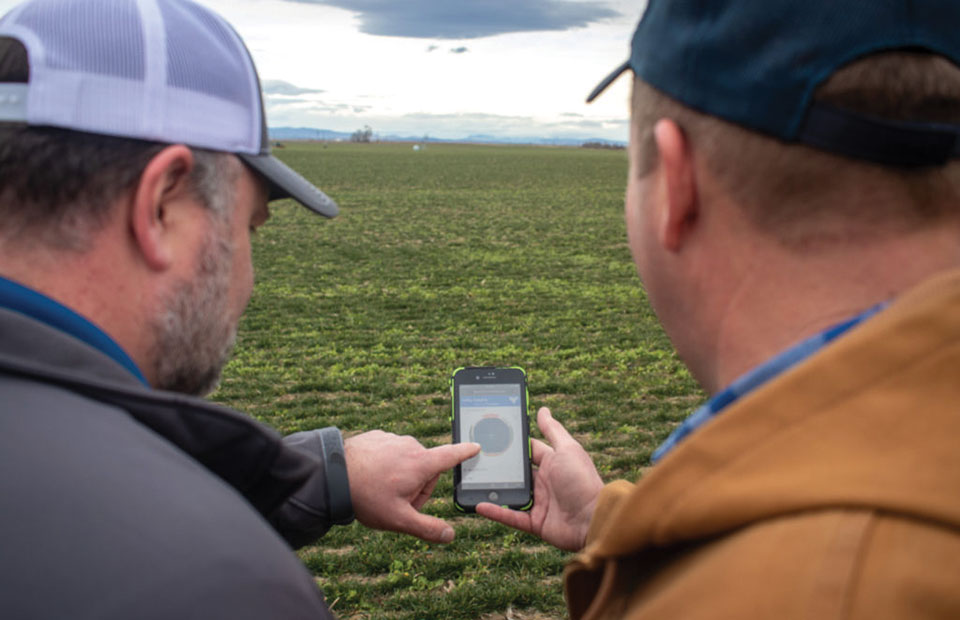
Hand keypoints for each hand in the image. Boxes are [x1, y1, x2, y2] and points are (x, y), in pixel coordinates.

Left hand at [344, 431, 479, 543]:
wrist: (332, 475)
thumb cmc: (366, 497)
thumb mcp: (399, 519)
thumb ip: (427, 528)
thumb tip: (449, 535)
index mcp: (421, 463)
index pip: (451, 455)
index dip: (465, 452)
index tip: (476, 446)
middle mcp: (410, 445)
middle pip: (426, 468)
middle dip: (418, 486)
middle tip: (397, 502)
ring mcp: (392, 438)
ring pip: (407, 460)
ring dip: (401, 475)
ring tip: (380, 490)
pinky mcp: (377, 436)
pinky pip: (390, 452)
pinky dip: (385, 464)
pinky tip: (370, 477)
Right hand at [475, 407, 602, 551]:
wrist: (593, 520)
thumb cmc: (583, 481)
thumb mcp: (567, 449)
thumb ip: (552, 430)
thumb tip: (542, 409)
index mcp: (553, 463)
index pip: (529, 451)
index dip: (513, 444)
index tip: (492, 436)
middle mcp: (545, 482)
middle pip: (517, 472)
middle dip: (499, 467)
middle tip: (476, 458)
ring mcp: (540, 503)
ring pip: (511, 493)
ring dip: (494, 489)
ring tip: (473, 480)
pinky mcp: (535, 523)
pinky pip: (511, 516)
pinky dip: (495, 512)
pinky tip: (478, 504)